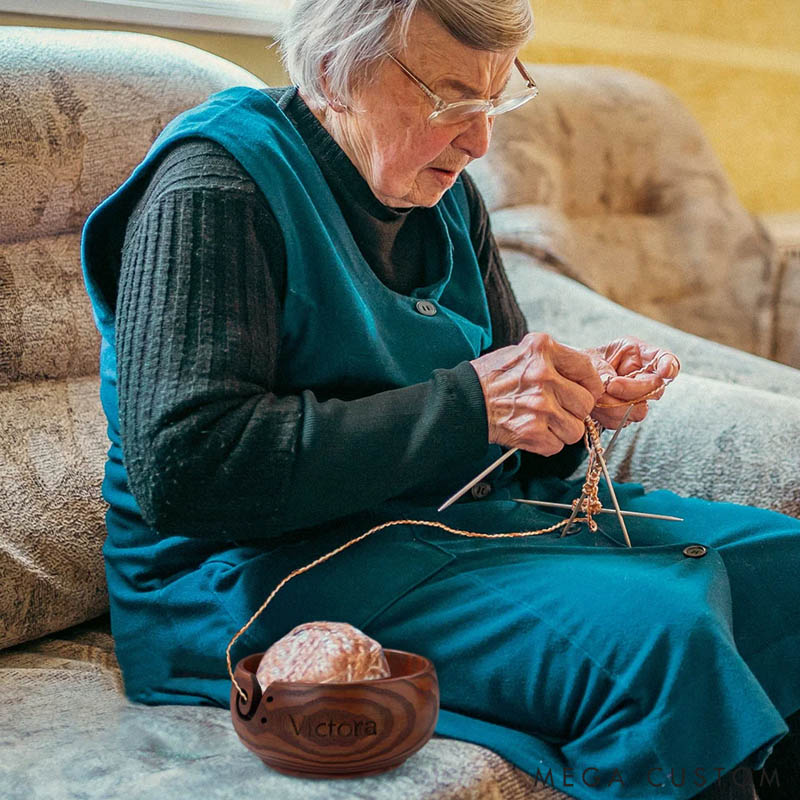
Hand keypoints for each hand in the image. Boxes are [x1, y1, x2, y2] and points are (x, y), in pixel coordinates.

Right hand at [470, 332, 604, 454]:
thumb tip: (588, 379)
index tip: (582, 391)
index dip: (589, 385)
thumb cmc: (492, 377)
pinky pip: (557, 445)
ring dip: (562, 430)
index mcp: (543, 349)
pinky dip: (546, 443)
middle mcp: (543, 376)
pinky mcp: (531, 431)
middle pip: (585, 403)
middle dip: (574, 410)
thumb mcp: (523, 352)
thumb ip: (555, 360)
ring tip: (542, 421)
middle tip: (556, 408)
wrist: (464, 400)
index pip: (588, 370)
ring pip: (576, 429)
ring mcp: (539, 406)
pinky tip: (531, 430)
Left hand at [583, 337, 679, 428]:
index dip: (669, 366)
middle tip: (611, 385)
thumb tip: (609, 383)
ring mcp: (637, 399)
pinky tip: (596, 405)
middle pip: (655, 389)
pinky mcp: (625, 415)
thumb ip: (601, 367)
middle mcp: (644, 378)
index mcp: (640, 355)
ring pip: (639, 410)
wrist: (575, 379)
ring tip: (597, 396)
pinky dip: (606, 415)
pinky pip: (621, 421)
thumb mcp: (592, 356)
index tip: (665, 370)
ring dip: (616, 405)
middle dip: (633, 389)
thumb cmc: (587, 363)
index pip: (667, 359)